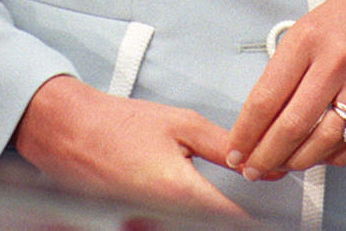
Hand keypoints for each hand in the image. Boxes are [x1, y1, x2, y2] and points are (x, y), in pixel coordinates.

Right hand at [15, 74, 245, 215]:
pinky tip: (193, 197)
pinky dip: (192, 212)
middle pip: (216, 225)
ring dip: (211, 212)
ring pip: (198, 225)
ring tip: (218, 191)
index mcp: (181, 193)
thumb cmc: (119, 125)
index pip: (234, 218)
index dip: (260, 212)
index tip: (273, 202)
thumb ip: (224, 146)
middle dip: (234, 213)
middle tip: (244, 190)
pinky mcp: (141, 225)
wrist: (72, 134)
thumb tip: (261, 159)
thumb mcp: (181, 124)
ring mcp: (151, 225)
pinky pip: (177, 224)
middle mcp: (167, 219)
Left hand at [226, 0, 345, 180]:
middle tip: (252, 168)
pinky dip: (337, 158)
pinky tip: (324, 156)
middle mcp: (336, 60)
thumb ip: (292, 60)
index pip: (267, 97)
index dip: (246, 132)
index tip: (237, 148)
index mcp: (309, 37)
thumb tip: (267, 106)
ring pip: (324, 141)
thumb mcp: (314, 19)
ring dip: (298, 162)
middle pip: (291, 126)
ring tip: (285, 165)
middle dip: (265, 156)